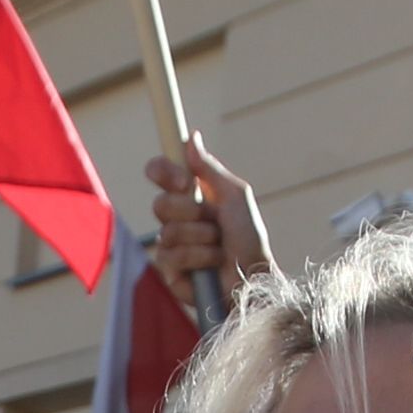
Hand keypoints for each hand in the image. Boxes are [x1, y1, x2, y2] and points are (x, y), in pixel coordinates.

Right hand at [146, 134, 272, 289]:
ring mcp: (170, 244)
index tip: (184, 181)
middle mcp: (176, 217)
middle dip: (191, 212)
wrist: (254, 276)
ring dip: (202, 237)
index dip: (163, 172)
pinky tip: (213, 263)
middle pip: (160, 203)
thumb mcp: (235, 196)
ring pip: (169, 231)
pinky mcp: (169, 270)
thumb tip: (192, 136)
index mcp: (189, 195)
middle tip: (213, 221)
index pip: (159, 172)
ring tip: (220, 247)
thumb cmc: (249, 237)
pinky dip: (200, 257)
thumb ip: (210, 169)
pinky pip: (172, 255)